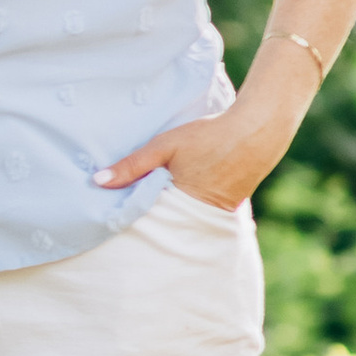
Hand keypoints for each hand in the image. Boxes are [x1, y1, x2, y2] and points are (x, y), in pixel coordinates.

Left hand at [92, 105, 282, 212]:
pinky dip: (189, 209)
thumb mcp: (164, 146)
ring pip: (183, 220)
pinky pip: (201, 214)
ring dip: (169, 215)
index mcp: (179, 204)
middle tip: (126, 219)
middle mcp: (198, 216)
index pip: (145, 221)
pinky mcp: (229, 208)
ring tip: (152, 207)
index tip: (111, 217)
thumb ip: (132, 165)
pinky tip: (180, 198)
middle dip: (148, 222)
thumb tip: (97, 181)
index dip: (130, 217)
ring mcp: (216, 214)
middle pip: (165, 224)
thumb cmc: (209, 136)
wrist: (257, 131)